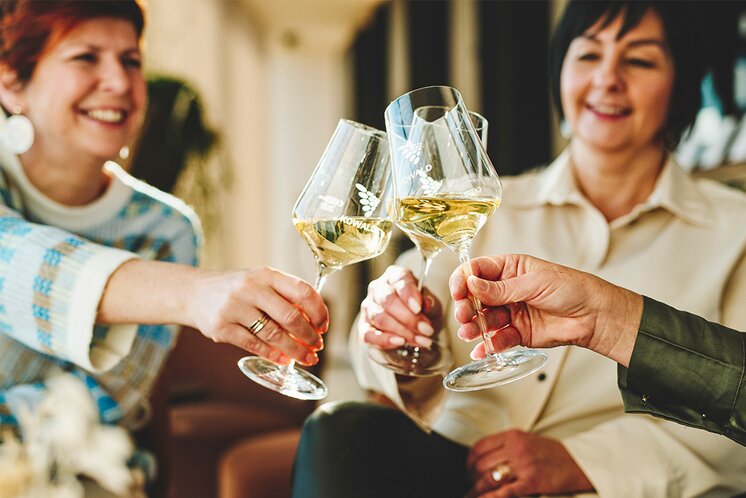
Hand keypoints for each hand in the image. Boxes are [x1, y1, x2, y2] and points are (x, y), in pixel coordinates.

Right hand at [189, 266, 327, 365]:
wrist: (194, 293)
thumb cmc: (237, 289)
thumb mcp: (261, 281)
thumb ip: (285, 295)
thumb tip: (315, 321)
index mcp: (266, 274)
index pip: (302, 291)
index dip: (318, 311)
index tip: (324, 326)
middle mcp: (250, 288)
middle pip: (290, 316)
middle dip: (309, 336)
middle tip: (317, 347)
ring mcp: (234, 307)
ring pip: (274, 335)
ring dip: (295, 350)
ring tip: (307, 358)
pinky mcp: (222, 328)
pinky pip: (254, 345)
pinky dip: (273, 355)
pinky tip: (284, 360)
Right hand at [359, 265, 441, 349]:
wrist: (413, 327)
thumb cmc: (421, 312)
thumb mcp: (432, 306)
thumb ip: (431, 305)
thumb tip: (427, 304)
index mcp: (395, 276)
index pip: (399, 280)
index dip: (408, 294)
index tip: (418, 308)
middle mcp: (378, 288)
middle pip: (388, 300)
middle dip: (408, 318)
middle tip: (426, 330)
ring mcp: (368, 307)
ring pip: (380, 318)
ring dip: (403, 332)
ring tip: (421, 340)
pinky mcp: (364, 327)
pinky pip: (369, 335)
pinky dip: (385, 340)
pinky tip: (400, 342)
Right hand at [448, 254, 641, 365]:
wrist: (594, 315)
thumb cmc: (571, 288)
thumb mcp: (534, 282)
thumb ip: (501, 288)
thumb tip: (472, 284)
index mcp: (509, 268)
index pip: (477, 270)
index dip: (464, 280)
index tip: (458, 291)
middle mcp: (506, 290)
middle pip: (475, 297)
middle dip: (466, 306)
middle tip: (464, 315)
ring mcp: (511, 312)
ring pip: (483, 320)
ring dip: (474, 327)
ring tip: (469, 333)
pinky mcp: (518, 333)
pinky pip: (497, 339)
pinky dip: (488, 346)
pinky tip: (481, 350)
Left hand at [466, 430, 592, 497]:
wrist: (579, 462)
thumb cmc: (552, 453)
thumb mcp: (527, 440)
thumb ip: (506, 446)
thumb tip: (483, 457)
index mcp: (513, 436)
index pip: (479, 447)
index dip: (469, 461)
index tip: (468, 470)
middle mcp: (516, 448)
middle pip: (481, 464)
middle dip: (472, 478)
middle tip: (470, 486)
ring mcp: (524, 464)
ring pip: (490, 477)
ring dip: (478, 489)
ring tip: (473, 495)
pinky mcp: (532, 481)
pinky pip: (505, 491)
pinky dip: (491, 497)